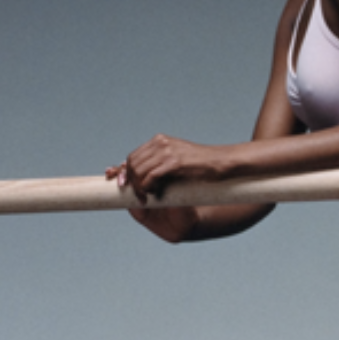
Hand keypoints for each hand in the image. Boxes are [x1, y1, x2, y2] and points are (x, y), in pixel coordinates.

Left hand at [106, 134, 229, 203]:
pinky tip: (153, 194)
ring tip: (146, 198)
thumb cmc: (202, 166)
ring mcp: (167, 151)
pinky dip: (147, 187)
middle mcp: (161, 143)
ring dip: (138, 187)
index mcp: (160, 141)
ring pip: (138, 170)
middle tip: (137, 196)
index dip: (123, 169)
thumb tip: (146, 176)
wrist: (222, 162)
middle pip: (132, 162)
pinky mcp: (174, 162)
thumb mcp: (178, 162)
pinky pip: (151, 176)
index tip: (116, 180)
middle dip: (130, 181)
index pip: (133, 155)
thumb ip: (161, 165)